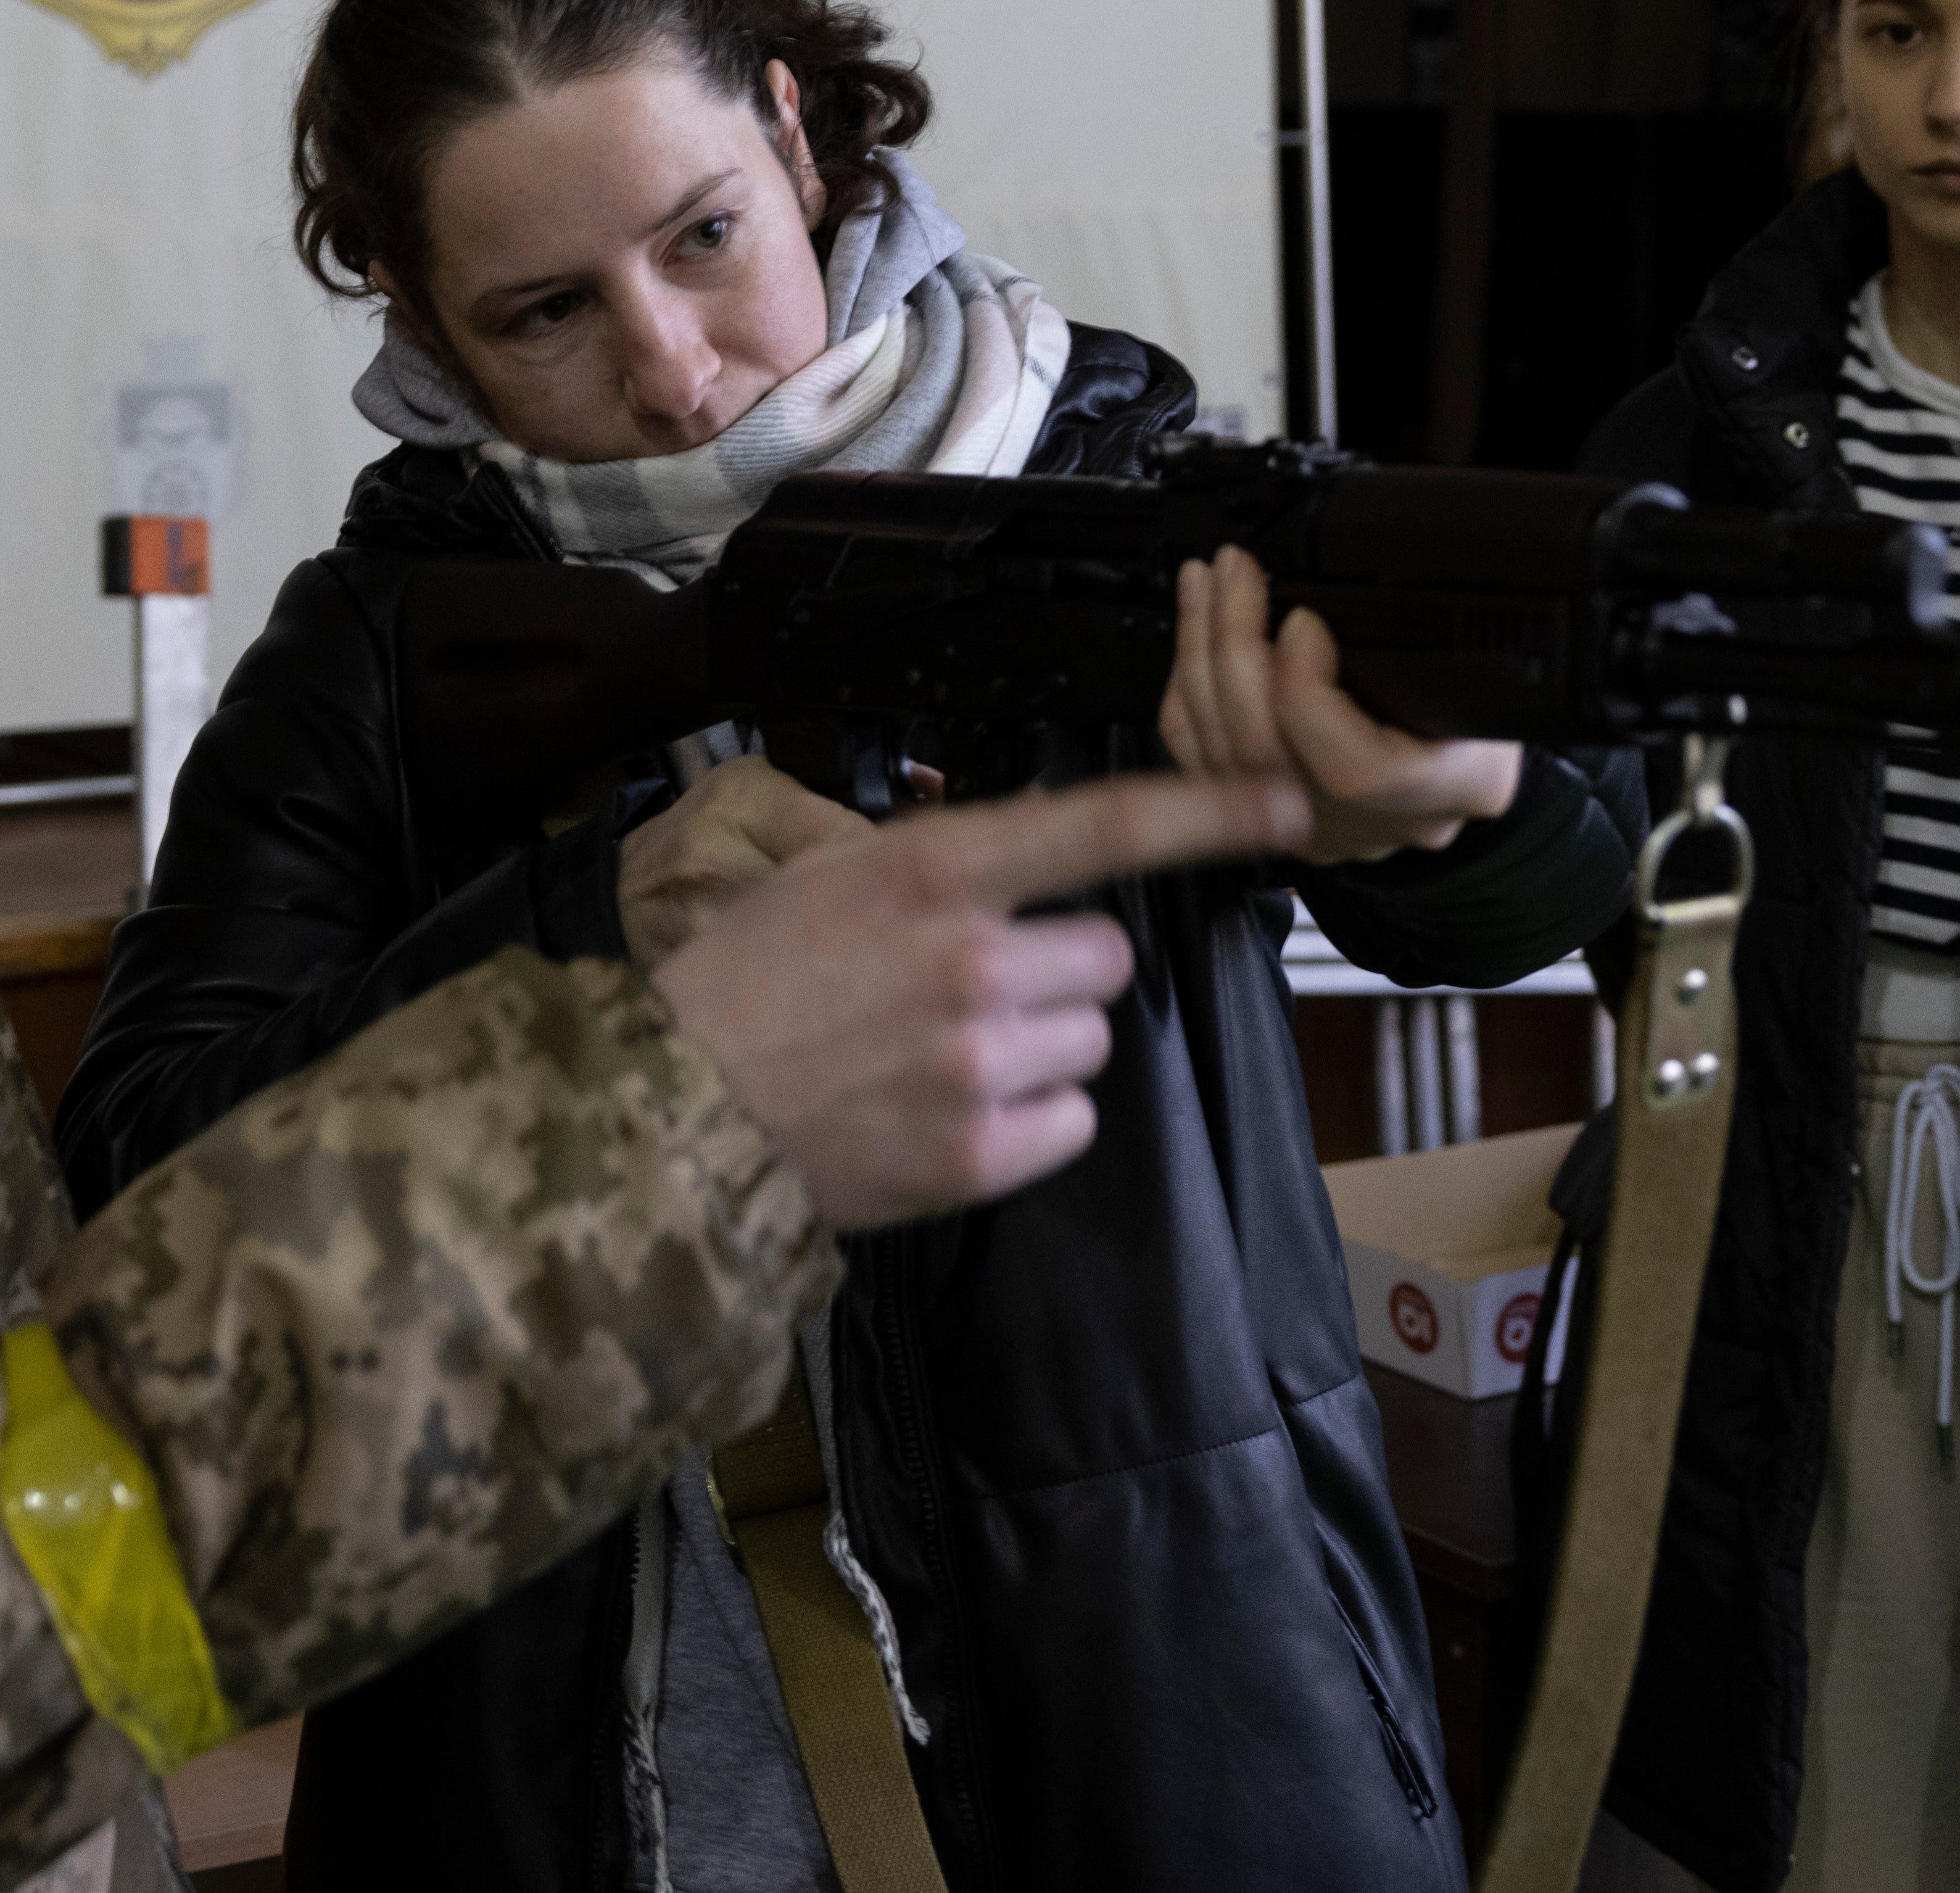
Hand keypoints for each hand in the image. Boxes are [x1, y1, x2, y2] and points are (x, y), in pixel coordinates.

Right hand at [650, 770, 1310, 1230]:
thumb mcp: (824, 877)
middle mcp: (973, 959)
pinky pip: (1070, 1124)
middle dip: (1059, 972)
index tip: (1285, 807)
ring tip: (944, 1056)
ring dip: (1041, 1048)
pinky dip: (1028, 1122)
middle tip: (970, 990)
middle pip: (1107, 955)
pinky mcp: (978, 1153)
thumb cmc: (741, 983)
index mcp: (932, 871)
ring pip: (1091, 1043)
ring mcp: (979, 1061)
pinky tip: (952, 1111)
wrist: (674, 1112)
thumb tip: (1028, 850)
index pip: (1102, 824)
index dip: (1209, 812)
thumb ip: (938, 864)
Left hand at [1161, 546, 1523, 862]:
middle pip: (1271, 754)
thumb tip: (1374, 560)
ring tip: (1208, 582)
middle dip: (1234, 646)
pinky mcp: (1275, 820)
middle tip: (1235, 573)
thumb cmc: (1490, 688)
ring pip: (1224, 756)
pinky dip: (1189, 689)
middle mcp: (1382, 823)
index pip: (1357, 769)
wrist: (1469, 748)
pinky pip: (1204, 758)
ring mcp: (1323, 829)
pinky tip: (1195, 628)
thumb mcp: (1493, 651)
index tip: (1303, 621)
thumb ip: (1442, 628)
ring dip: (1203, 653)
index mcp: (1456, 785)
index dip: (1308, 695)